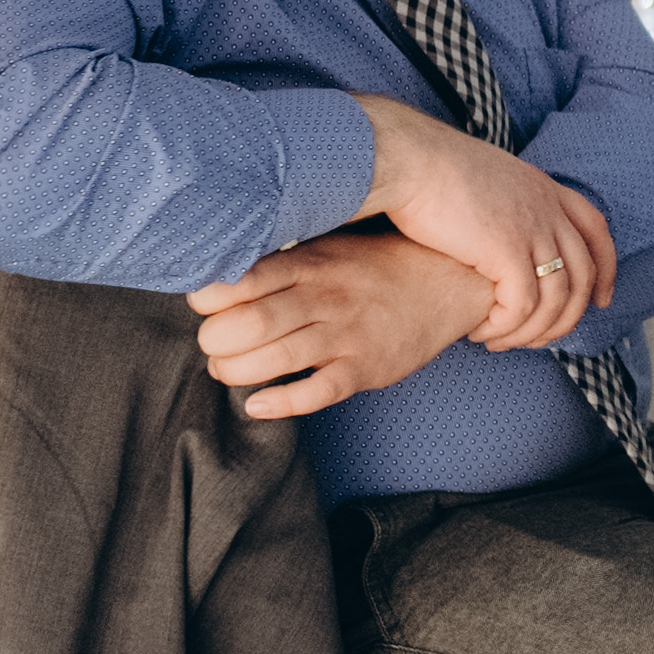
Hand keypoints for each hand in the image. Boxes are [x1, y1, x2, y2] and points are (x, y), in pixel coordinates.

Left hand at [193, 231, 505, 419]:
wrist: (450, 281)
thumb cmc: (374, 266)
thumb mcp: (328, 248)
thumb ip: (279, 262)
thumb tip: (217, 279)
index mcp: (308, 262)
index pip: (241, 280)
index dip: (207, 298)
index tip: (203, 306)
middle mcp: (325, 296)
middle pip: (250, 324)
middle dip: (215, 342)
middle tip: (214, 345)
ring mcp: (348, 334)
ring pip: (276, 359)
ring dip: (237, 372)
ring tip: (228, 370)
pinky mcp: (367, 368)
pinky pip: (318, 393)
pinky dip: (281, 403)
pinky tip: (257, 405)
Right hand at [356, 93, 615, 331]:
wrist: (405, 158)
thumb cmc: (426, 169)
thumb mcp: (485, 180)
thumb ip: (504, 204)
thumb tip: (496, 230)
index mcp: (544, 188)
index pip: (596, 230)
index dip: (606, 269)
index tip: (602, 300)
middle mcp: (546, 208)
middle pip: (583, 274)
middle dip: (570, 317)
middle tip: (543, 341)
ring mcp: (531, 229)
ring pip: (555, 300)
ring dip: (531, 331)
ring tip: (501, 342)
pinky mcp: (506, 252)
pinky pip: (521, 306)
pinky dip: (505, 328)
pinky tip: (481, 333)